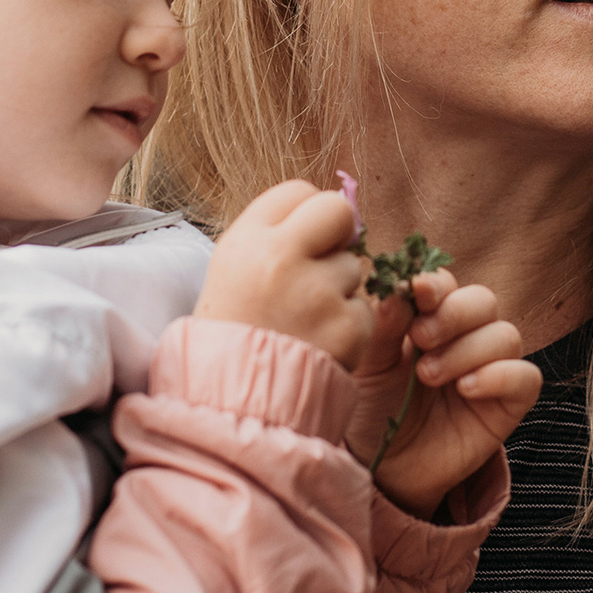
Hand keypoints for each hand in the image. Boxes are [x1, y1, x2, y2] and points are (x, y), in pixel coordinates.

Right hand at [194, 181, 373, 370]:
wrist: (229, 402)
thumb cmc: (233, 329)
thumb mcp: (234, 268)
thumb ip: (276, 233)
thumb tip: (331, 212)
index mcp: (248, 240)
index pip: (298, 190)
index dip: (303, 213)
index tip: (298, 238)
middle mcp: (282, 258)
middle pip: (337, 210)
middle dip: (336, 233)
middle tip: (319, 264)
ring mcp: (317, 292)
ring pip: (352, 267)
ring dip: (337, 290)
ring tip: (303, 321)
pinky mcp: (346, 327)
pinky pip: (363, 310)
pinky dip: (347, 327)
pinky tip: (317, 344)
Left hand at [346, 269, 540, 519]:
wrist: (384, 470)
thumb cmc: (373, 411)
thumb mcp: (368, 367)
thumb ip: (383, 329)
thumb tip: (396, 290)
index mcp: (430, 318)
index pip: (447, 284)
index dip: (437, 283)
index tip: (418, 290)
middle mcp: (466, 337)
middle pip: (483, 301)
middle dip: (454, 314)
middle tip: (421, 338)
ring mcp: (490, 369)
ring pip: (506, 335)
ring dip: (468, 350)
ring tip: (429, 375)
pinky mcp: (507, 404)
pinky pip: (526, 377)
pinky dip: (500, 376)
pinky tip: (466, 390)